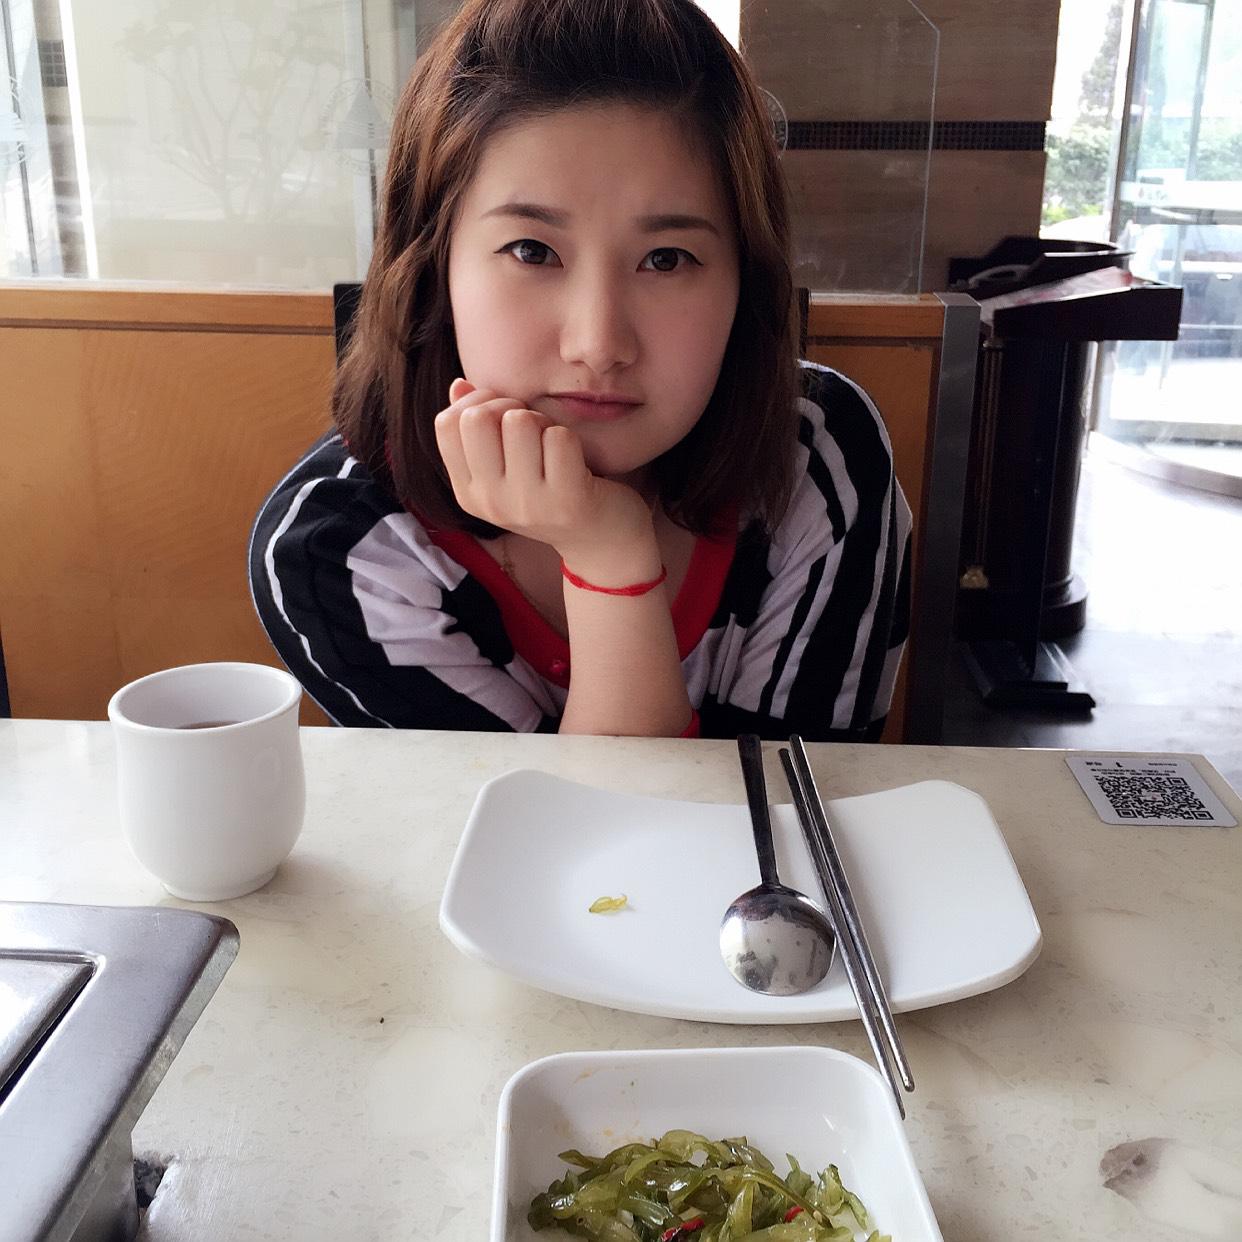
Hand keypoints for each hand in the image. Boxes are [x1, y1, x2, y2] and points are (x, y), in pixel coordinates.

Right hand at [434, 380, 657, 578]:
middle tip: (532, 429)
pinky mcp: (566, 501)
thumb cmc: (552, 492)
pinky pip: (559, 437)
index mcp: (468, 492)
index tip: (503, 415)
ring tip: (553, 446)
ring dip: (543, 421)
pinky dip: (570, 437)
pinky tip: (574, 460)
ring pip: (520, 421)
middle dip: (509, 408)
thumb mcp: (506, 467)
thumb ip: (479, 427)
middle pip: (478, 418)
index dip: (477, 403)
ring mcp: (527, 505)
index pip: (446, 424)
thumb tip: (459, 385)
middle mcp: (491, 502)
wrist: (601, 542)